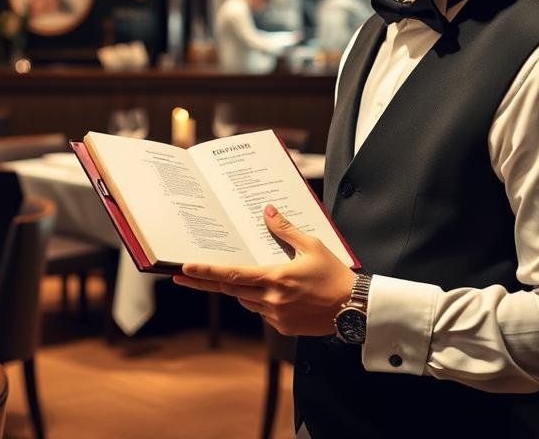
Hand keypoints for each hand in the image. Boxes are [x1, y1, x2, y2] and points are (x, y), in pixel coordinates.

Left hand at [173, 204, 355, 336]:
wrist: (355, 308)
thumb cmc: (335, 275)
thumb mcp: (312, 246)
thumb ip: (285, 230)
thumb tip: (267, 211)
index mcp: (276, 278)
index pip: (232, 275)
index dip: (206, 272)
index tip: (184, 270)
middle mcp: (271, 299)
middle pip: (230, 290)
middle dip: (206, 283)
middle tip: (183, 278)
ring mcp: (276, 316)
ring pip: (246, 301)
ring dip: (241, 290)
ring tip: (250, 278)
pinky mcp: (283, 327)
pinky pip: (262, 312)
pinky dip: (262, 301)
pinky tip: (277, 294)